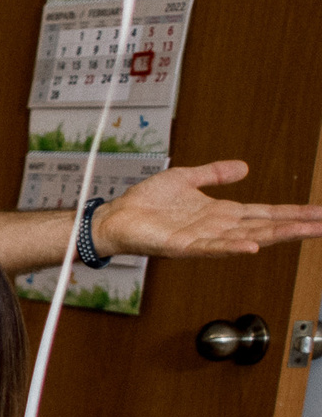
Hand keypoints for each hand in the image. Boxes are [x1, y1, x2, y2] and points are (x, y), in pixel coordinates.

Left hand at [95, 160, 321, 258]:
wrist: (116, 216)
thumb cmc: (145, 202)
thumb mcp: (187, 178)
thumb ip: (215, 173)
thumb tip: (244, 167)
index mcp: (221, 213)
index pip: (266, 213)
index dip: (293, 213)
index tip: (319, 213)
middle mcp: (217, 228)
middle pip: (265, 228)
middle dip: (296, 226)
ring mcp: (202, 239)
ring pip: (247, 239)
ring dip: (275, 236)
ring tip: (303, 232)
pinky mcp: (182, 247)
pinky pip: (212, 249)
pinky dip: (232, 248)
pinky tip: (252, 248)